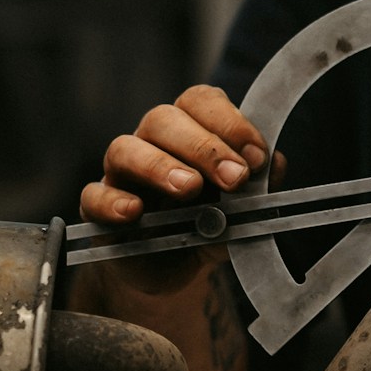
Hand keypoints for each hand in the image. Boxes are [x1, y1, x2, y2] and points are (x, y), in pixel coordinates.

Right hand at [80, 86, 274, 239]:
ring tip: (189, 189)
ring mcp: (120, 173)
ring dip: (160, 166)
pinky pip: (94, 196)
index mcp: (189, 129)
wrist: (173, 268)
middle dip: (203, 146)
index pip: (200, 101)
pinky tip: (136, 212)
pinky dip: (113, 201)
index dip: (229, 122)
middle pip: (164, 119)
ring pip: (125, 148)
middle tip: (234, 178)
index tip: (257, 157)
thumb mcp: (241, 211)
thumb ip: (259, 189)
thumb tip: (276, 164)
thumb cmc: (207, 226)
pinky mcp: (98, 207)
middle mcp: (151, 141)